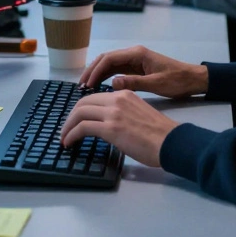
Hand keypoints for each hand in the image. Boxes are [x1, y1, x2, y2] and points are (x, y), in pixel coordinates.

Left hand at [59, 90, 179, 167]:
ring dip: (68, 126)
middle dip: (71, 116)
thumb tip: (110, 125)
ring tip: (64, 138)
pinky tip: (69, 142)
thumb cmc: (160, 134)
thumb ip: (122, 114)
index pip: (95, 98)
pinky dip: (71, 134)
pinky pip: (83, 127)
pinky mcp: (111, 128)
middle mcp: (117, 99)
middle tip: (66, 129)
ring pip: (80, 113)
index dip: (81, 109)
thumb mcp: (139, 114)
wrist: (171, 142)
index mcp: (125, 94)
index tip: (76, 121)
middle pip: (83, 103)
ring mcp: (113, 113)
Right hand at [79, 45, 207, 97]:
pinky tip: (100, 87)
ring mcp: (134, 61)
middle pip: (106, 59)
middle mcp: (133, 54)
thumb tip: (112, 83)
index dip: (95, 70)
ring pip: (110, 65)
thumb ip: (134, 83)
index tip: (86, 83)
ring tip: (86, 88)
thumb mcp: (156, 83)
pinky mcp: (136, 68)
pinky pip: (117, 70)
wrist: (192, 79)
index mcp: (137, 54)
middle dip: (92, 71)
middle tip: (81, 86)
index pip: (109, 58)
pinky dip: (106, 77)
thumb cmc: (177, 81)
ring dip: (97, 74)